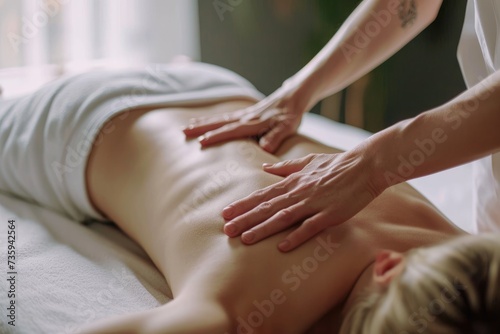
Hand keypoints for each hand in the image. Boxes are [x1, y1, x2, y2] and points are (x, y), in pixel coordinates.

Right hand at [183, 79, 308, 152]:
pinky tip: (204, 121)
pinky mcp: (245, 113)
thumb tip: (264, 148)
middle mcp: (245, 117)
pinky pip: (225, 117)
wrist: (293, 97)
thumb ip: (275, 137)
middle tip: (183, 132)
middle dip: (201, 128)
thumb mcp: (287, 128)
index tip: (201, 142)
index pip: (232, 130)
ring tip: (187, 127)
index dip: (216, 136)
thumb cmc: (290, 114)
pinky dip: (212, 119)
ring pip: (219, 119)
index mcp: (254, 123)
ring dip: (203, 123)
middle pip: (219, 122)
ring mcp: (244, 114)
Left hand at [222, 150, 383, 251]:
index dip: (243, 204)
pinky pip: (310, 227)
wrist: (364, 165)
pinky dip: (296, 236)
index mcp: (293, 182)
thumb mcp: (308, 161)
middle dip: (245, 219)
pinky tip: (282, 247)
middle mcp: (299, 192)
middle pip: (267, 207)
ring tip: (245, 239)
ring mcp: (314, 203)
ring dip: (263, 229)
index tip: (226, 212)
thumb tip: (265, 167)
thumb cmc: (336, 164)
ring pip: (283, 217)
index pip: (262, 194)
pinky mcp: (330, 214)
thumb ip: (286, 167)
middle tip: (226, 229)